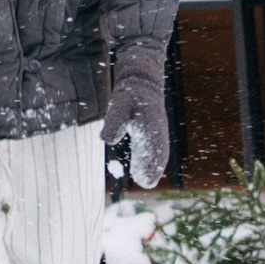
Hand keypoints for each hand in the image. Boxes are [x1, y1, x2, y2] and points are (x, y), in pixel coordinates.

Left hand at [102, 50, 170, 191]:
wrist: (140, 80)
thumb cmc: (129, 94)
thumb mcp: (119, 106)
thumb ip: (113, 123)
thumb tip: (106, 140)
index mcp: (151, 126)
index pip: (153, 151)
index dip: (150, 166)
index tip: (144, 179)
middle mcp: (158, 131)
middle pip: (158, 155)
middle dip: (152, 169)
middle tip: (144, 183)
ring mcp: (158, 131)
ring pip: (158, 153)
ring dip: (152, 167)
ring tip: (144, 180)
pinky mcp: (153, 131)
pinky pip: (155, 149)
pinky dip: (151, 160)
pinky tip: (142, 170)